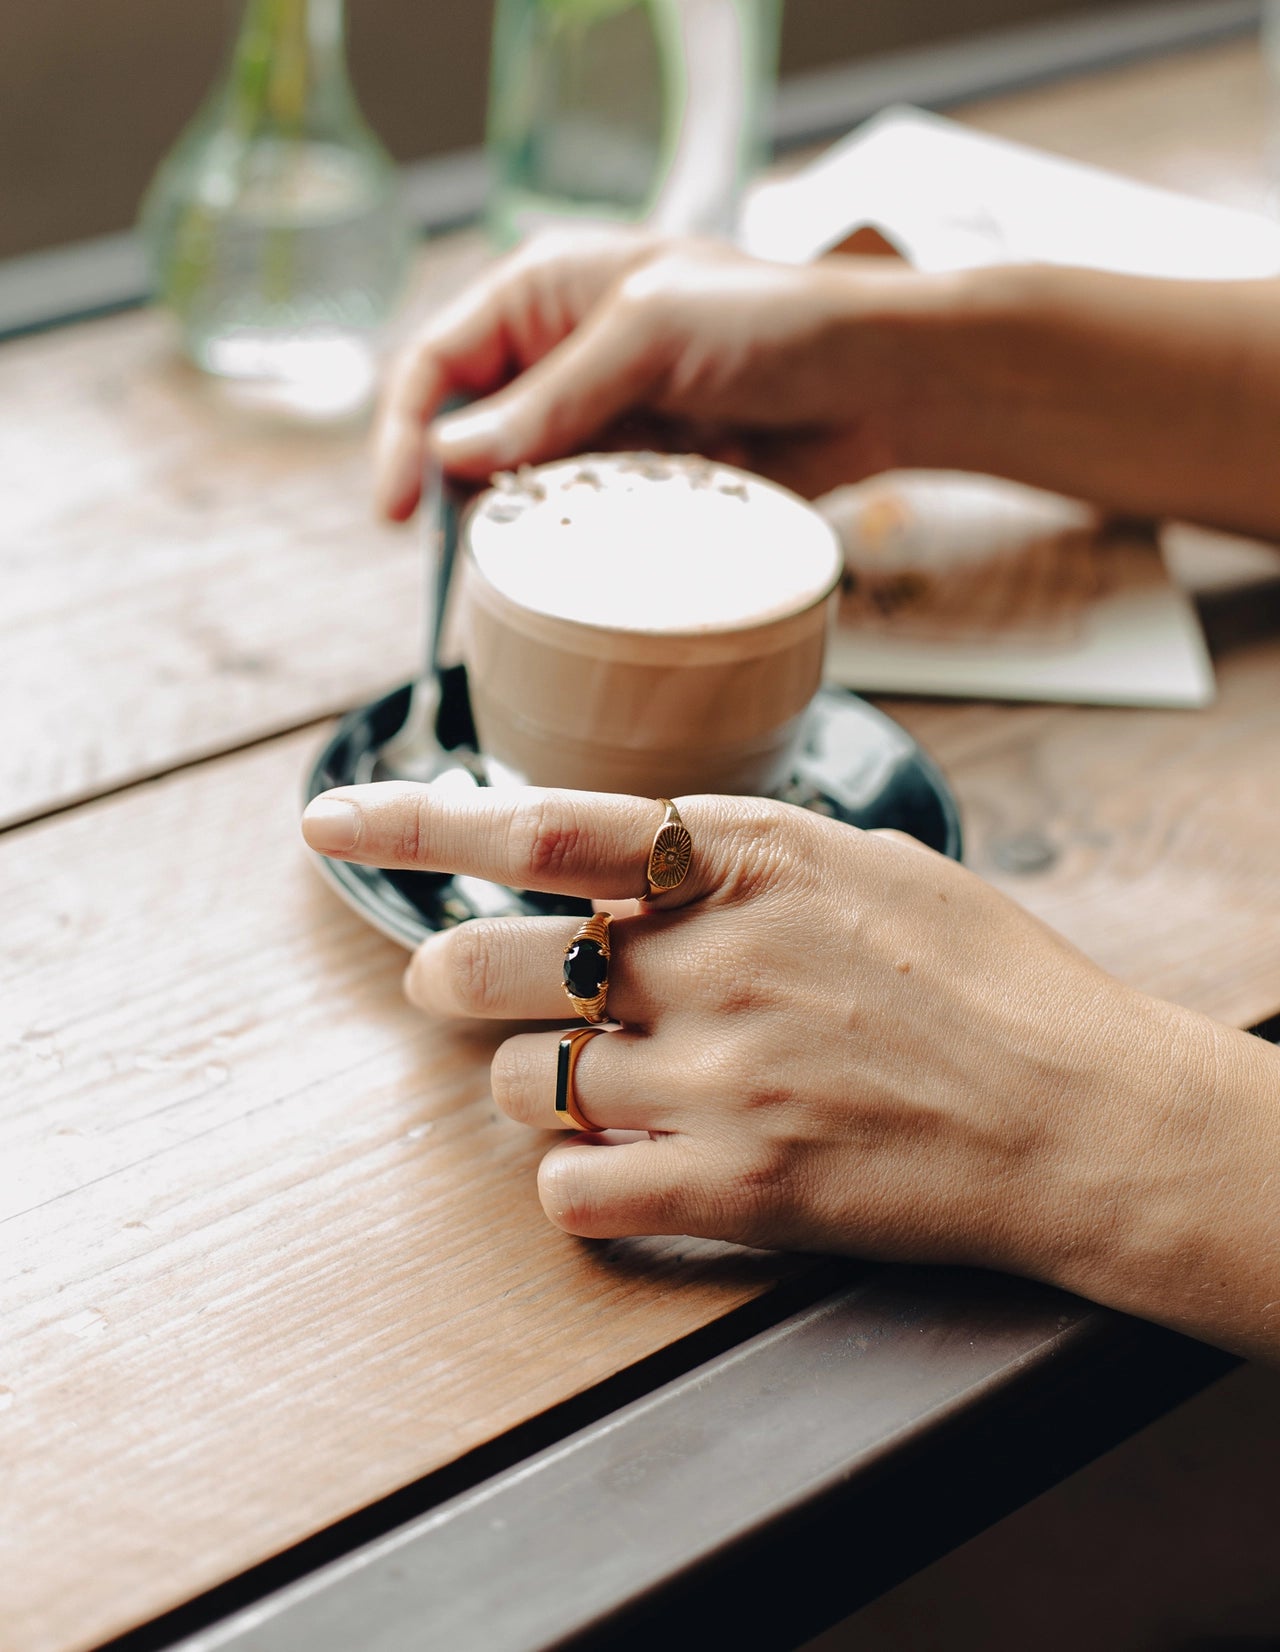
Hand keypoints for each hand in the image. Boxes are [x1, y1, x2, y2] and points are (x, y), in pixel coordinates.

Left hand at [299, 782, 1172, 1281]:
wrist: (1082, 1114)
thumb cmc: (984, 978)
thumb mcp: (862, 865)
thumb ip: (733, 855)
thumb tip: (624, 856)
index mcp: (749, 859)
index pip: (541, 824)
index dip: (416, 822)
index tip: (330, 822)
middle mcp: (719, 960)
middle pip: (494, 965)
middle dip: (453, 976)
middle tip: (459, 982)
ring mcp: (724, 1079)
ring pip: (528, 1084)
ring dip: (540, 1082)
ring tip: (609, 1081)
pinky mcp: (739, 1189)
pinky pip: (575, 1193)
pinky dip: (580, 1179)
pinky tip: (633, 1161)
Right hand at [374, 231, 938, 518]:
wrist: (880, 385)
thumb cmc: (776, 321)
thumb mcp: (651, 334)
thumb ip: (552, 394)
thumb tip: (452, 452)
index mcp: (544, 293)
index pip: (439, 362)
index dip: (404, 433)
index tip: (398, 509)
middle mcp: (560, 359)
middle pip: (469, 435)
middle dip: (457, 495)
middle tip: (459, 558)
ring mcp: (600, 425)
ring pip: (522, 488)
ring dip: (521, 528)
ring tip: (526, 566)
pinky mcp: (638, 480)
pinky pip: (581, 523)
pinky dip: (574, 550)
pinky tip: (582, 572)